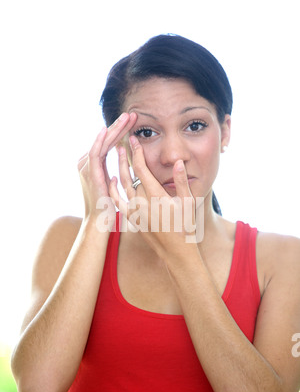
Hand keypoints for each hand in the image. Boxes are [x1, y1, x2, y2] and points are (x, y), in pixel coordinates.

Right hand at [78, 113, 136, 228]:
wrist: (99, 221)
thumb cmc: (109, 207)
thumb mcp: (114, 186)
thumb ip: (117, 173)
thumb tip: (127, 164)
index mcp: (94, 165)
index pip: (108, 144)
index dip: (120, 131)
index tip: (134, 122)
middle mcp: (87, 163)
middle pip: (105, 140)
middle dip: (119, 126)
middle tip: (132, 114)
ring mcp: (86, 166)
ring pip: (101, 142)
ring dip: (114, 129)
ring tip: (126, 118)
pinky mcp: (89, 172)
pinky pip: (95, 153)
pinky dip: (100, 141)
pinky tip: (107, 130)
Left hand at [110, 135, 198, 259]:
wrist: (176, 251)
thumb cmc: (185, 227)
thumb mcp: (188, 203)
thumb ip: (181, 182)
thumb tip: (178, 163)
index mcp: (155, 196)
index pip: (142, 169)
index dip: (137, 153)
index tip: (134, 140)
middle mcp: (141, 203)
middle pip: (129, 174)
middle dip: (126, 156)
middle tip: (123, 141)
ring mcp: (135, 212)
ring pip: (122, 185)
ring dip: (119, 168)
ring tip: (117, 154)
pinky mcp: (132, 219)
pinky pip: (118, 201)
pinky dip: (114, 189)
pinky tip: (114, 180)